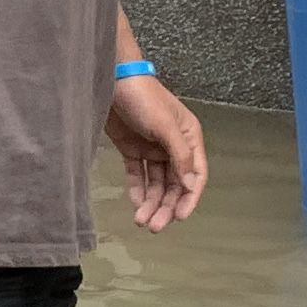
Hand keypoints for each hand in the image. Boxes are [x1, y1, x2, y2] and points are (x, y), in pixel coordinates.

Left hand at [103, 73, 206, 229]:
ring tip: (141, 221)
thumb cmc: (143, 98)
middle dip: (166, 206)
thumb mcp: (165, 125)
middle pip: (174, 183)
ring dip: (151, 202)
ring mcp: (152, 148)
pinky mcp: (132, 149)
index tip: (180, 217)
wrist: (111, 80)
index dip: (189, 197)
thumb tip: (192, 185)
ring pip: (156, 183)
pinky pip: (138, 175)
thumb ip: (179, 155)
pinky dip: (137, 190)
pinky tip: (134, 204)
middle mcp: (174, 146)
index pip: (195, 174)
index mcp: (189, 138)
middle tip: (155, 226)